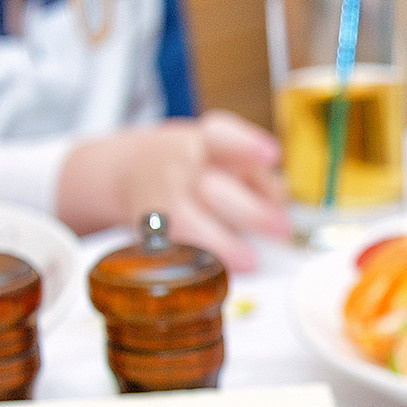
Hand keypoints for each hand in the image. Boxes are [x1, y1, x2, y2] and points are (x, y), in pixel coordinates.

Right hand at [57, 110, 288, 271]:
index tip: (272, 155)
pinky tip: (220, 269)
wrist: (124, 170)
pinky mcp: (151, 228)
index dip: (246, 145)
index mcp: (203, 142)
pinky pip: (173, 246)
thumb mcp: (220, 154)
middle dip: (252, 212)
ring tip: (251, 262)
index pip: (222, 138)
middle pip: (214, 188)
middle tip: (282, 230)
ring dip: (223, 244)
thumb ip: (253, 175)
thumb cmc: (190, 163)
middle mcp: (180, 167)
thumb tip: (279, 199)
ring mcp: (163, 198)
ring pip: (188, 221)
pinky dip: (197, 258)